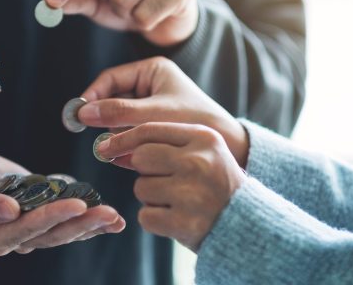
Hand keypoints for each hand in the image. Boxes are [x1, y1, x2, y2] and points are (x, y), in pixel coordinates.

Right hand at [0, 151, 125, 255]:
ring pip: (64, 233)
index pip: (27, 228)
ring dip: (91, 225)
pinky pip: (67, 224)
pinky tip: (113, 221)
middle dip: (82, 224)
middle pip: (52, 235)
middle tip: (108, 213)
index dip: (52, 217)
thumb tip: (8, 212)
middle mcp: (14, 237)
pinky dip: (90, 223)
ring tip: (115, 218)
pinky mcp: (43, 217)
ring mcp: (30, 230)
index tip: (75, 204)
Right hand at [78, 57, 248, 166]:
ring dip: (114, 135)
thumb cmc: (196, 121)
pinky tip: (124, 158)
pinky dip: (125, 145)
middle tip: (93, 136)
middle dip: (103, 120)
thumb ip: (118, 113)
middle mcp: (150, 86)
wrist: (230, 146)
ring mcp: (152, 107)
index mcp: (152, 70)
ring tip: (112, 151)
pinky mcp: (154, 127)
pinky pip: (131, 134)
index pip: (111, 78)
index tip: (79, 115)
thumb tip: (83, 113)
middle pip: (113, 100)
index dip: (92, 95)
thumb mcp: (154, 114)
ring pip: (120, 120)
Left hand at [96, 122, 244, 252]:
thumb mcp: (202, 150)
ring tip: (177, 200)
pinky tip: (176, 217)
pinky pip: (145, 216)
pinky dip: (155, 220)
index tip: (105, 146)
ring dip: (151, 196)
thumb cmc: (215, 181)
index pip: (149, 130)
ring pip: (141, 187)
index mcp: (204, 137)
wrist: (247, 222)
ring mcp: (192, 193)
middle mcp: (198, 162)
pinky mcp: (184, 222)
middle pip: (140, 157)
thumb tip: (113, 148)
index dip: (122, 138)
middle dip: (144, 170)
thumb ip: (164, 143)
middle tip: (163, 179)